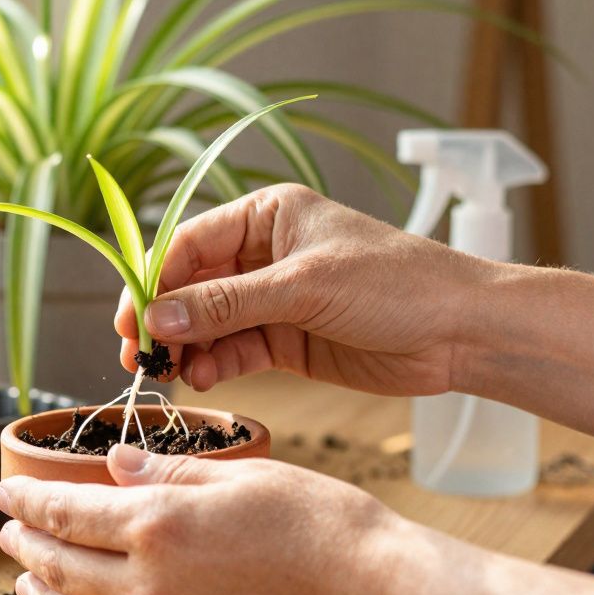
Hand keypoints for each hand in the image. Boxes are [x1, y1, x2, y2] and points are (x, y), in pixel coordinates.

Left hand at [0, 445, 401, 594]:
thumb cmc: (319, 524)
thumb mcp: (242, 474)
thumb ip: (171, 469)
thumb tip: (117, 462)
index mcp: (159, 521)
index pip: (69, 511)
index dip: (30, 502)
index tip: (7, 493)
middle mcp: (151, 581)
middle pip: (64, 563)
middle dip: (27, 544)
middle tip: (6, 531)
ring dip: (43, 590)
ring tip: (25, 577)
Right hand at [115, 184, 492, 394]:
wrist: (461, 332)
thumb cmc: (396, 284)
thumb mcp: (304, 287)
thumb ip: (228, 304)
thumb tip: (160, 316)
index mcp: (266, 216)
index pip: (189, 243)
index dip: (154, 280)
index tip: (132, 319)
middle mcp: (263, 254)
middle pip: (191, 285)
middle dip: (165, 319)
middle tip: (139, 355)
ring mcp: (273, 300)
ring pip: (208, 323)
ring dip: (187, 348)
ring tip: (175, 373)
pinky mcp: (286, 341)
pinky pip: (235, 351)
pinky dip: (216, 365)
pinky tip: (206, 378)